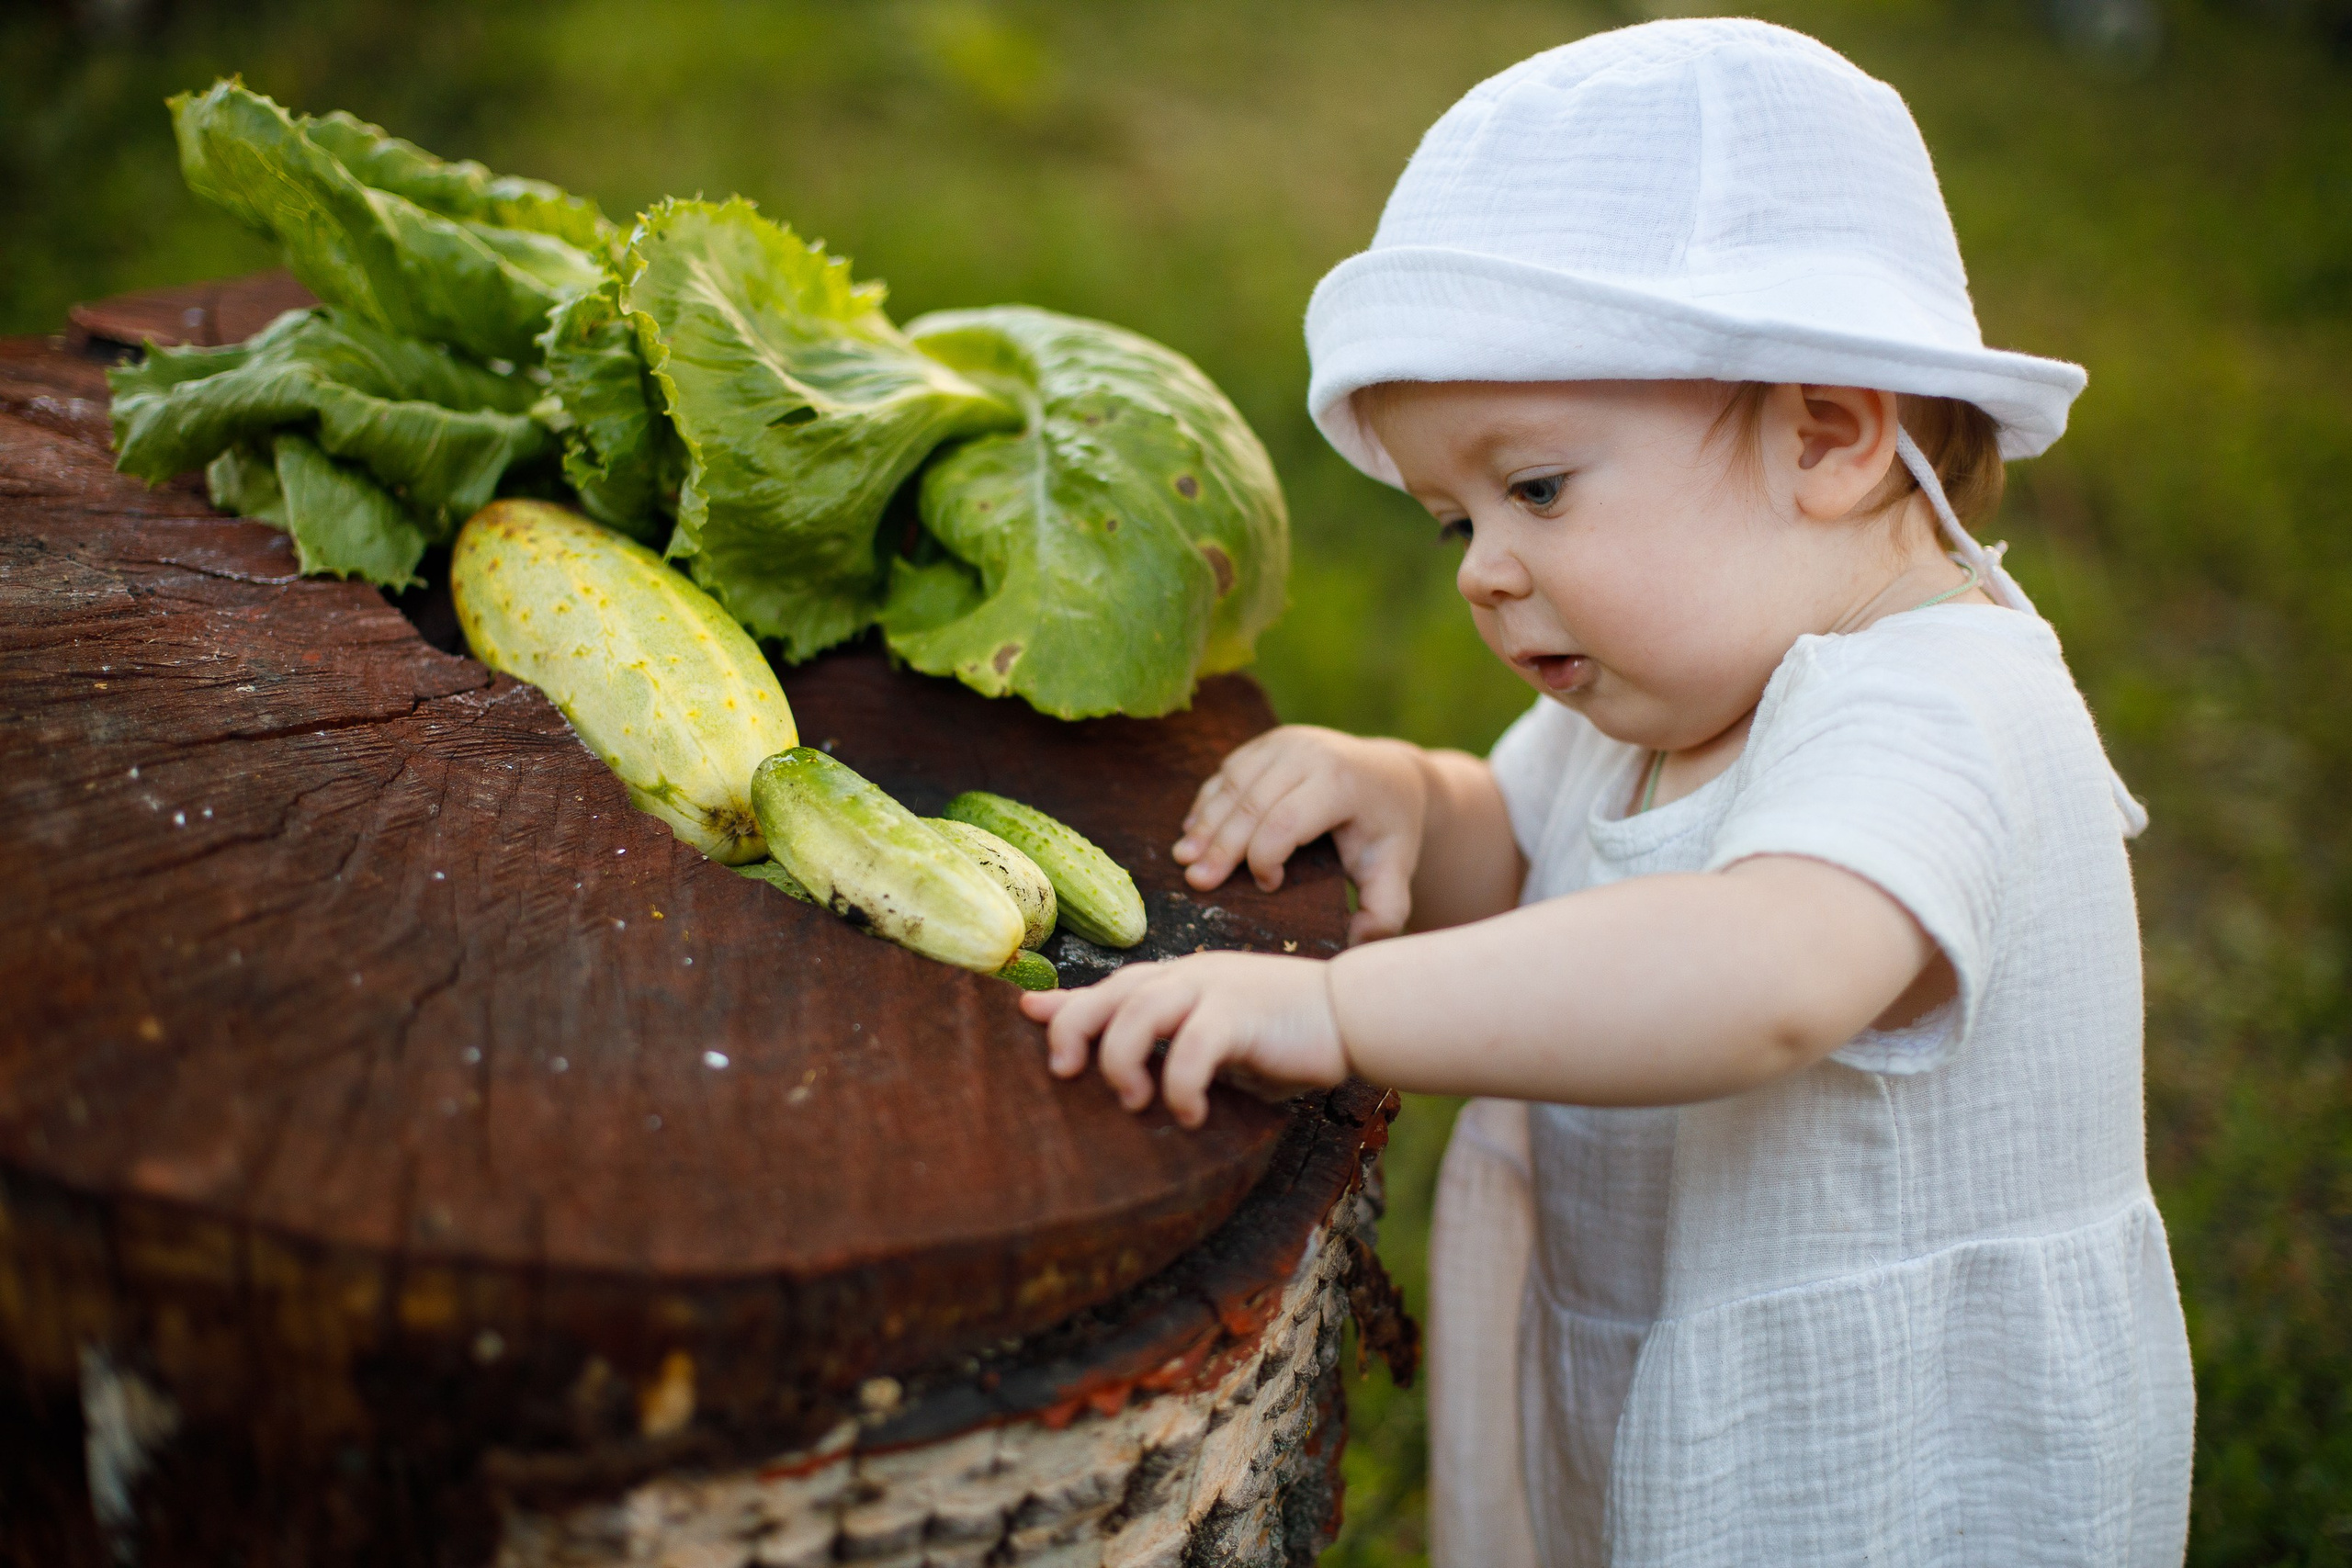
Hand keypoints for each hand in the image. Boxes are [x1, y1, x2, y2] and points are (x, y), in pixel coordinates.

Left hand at [1019, 952, 1348, 1127]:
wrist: (1352, 1014)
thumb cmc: (1285, 1034)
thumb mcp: (1219, 1038)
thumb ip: (1176, 1046)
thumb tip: (1133, 1077)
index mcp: (1182, 980)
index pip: (1112, 986)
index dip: (1065, 1002)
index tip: (1024, 1012)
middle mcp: (1189, 977)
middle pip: (1111, 991)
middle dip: (1075, 1028)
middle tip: (1065, 1071)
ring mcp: (1214, 989)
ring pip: (1140, 1012)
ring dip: (1123, 1059)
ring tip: (1135, 1101)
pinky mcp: (1241, 1013)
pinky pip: (1192, 1047)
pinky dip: (1180, 1085)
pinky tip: (1189, 1115)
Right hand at [1172, 725, 1429, 943]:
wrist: (1390, 776)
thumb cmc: (1388, 831)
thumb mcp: (1396, 871)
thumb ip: (1385, 911)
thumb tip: (1355, 942)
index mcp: (1340, 781)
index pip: (1285, 820)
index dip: (1265, 857)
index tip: (1268, 887)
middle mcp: (1309, 752)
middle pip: (1251, 803)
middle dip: (1220, 847)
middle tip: (1197, 882)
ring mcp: (1284, 742)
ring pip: (1233, 785)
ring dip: (1205, 825)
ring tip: (1185, 859)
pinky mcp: (1266, 743)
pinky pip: (1228, 772)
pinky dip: (1207, 803)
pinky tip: (1192, 832)